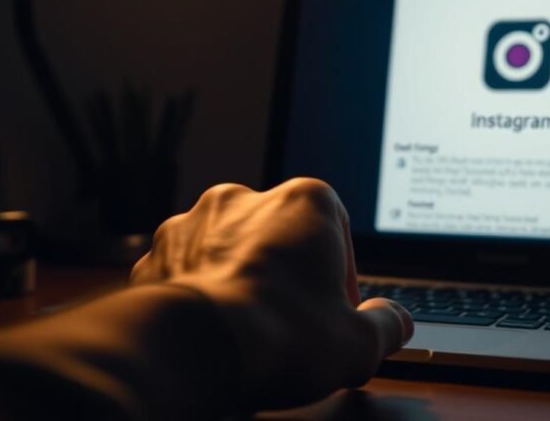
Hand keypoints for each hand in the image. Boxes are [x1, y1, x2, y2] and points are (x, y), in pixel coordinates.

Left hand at [131, 178, 413, 409]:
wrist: (193, 350)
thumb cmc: (281, 334)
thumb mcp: (359, 343)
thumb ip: (385, 326)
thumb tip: (394, 322)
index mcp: (305, 202)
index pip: (336, 230)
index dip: (340, 278)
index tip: (337, 312)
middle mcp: (246, 200)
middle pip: (280, 236)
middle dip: (287, 275)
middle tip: (295, 322)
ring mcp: (194, 225)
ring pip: (229, 251)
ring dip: (241, 280)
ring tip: (251, 328)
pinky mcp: (156, 255)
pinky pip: (187, 273)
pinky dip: (199, 296)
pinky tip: (212, 330)